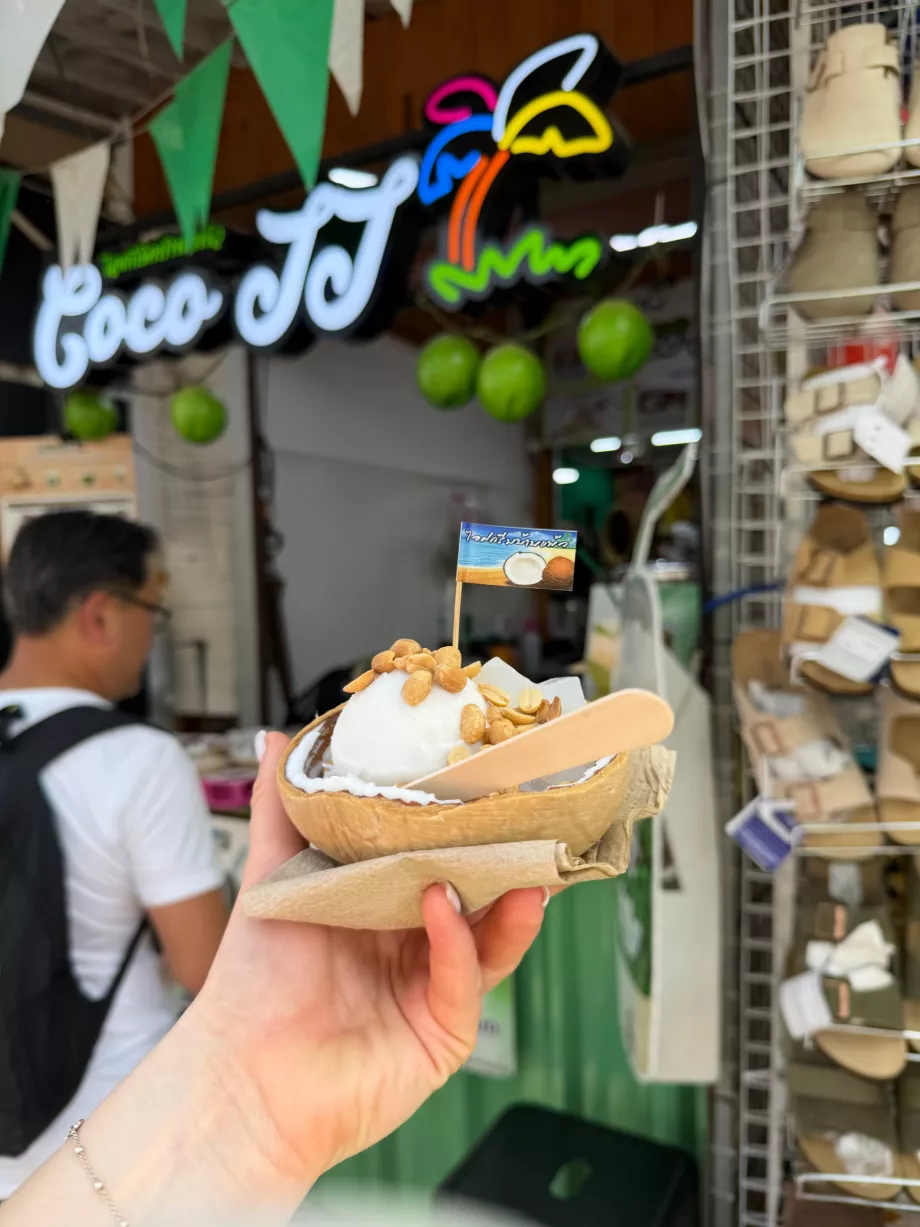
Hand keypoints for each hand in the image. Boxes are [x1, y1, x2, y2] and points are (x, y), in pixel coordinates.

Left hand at [193, 733, 544, 1185]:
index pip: (442, 855)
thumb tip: (276, 736)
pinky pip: (463, 979)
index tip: (488, 780)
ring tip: (519, 859)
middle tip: (527, 813)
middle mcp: (419, 944)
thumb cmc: (255, 978)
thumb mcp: (273, 876)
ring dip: (506, 898)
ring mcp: (436, 988)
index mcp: (387, 905)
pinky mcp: (443, 1032)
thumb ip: (282, 807)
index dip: (466, 823)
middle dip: (505, 856)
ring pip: (490, 937)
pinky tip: (442, 905)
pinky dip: (458, 941)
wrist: (240, 1075)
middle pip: (479, 893)